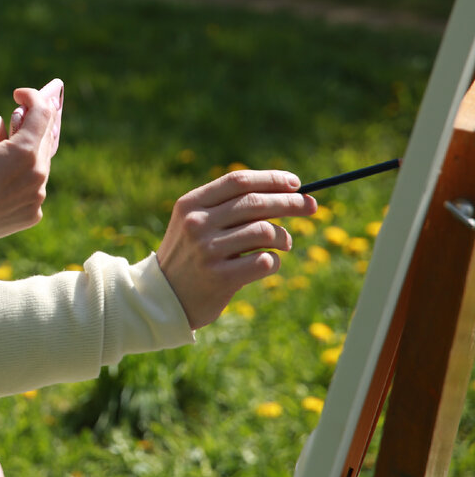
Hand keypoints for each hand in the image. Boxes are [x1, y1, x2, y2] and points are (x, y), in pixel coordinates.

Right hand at [0, 86, 56, 244]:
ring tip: (5, 156)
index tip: (20, 94)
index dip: (33, 97)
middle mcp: (39, 173)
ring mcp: (38, 196)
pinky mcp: (34, 214)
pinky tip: (1, 185)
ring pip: (40, 166)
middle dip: (31, 126)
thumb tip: (7, 127)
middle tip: (19, 117)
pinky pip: (33, 189)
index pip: (42, 113)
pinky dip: (22, 181)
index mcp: (26, 151)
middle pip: (45, 139)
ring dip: (28, 155)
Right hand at [157, 169, 315, 329]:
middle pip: (256, 203)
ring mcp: (207, 250)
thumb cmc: (191, 254)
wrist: (166, 297)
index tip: (295, 183)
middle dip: (291, 202)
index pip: (238, 181)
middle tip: (311, 206)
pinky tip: (269, 262)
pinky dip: (275, 260)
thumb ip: (228, 207)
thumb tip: (285, 193)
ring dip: (283, 236)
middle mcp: (197, 223)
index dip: (271, 179)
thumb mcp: (196, 223)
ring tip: (284, 243)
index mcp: (191, 204)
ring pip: (264, 231)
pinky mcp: (220, 277)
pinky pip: (265, 261)